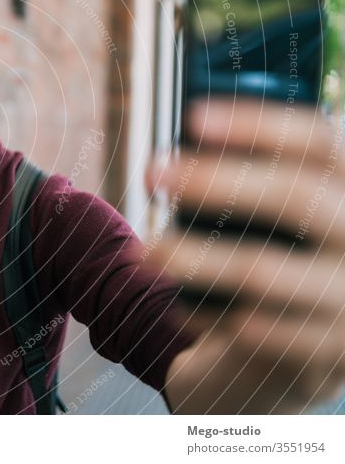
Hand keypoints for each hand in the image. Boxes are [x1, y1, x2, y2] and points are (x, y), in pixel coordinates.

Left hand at [150, 98, 344, 413]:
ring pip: (260, 270)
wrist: (323, 352)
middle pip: (296, 196)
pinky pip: (256, 331)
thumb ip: (266, 179)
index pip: (318, 142)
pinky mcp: (328, 354)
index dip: (257, 125)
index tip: (194, 118)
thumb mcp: (298, 219)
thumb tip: (194, 131)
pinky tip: (179, 307)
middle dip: (216, 181)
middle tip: (152, 173)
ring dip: (192, 256)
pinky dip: (207, 314)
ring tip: (146, 252)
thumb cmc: (294, 263)